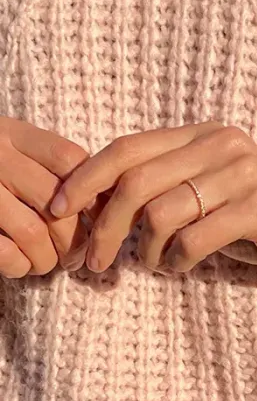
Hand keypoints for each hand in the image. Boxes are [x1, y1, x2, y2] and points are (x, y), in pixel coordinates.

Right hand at [0, 117, 89, 277]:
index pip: (72, 160)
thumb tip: (103, 202)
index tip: (101, 215)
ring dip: (50, 257)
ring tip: (51, 264)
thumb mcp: (10, 146)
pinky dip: (19, 266)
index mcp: (12, 133)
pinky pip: (2, 252)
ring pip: (33, 230)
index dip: (93, 192)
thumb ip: (46, 162)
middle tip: (79, 254)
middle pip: (59, 200)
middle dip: (76, 236)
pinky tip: (22, 267)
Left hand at [50, 122, 256, 280]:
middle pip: (136, 181)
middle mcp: (223, 143)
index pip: (128, 147)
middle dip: (104, 228)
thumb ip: (160, 186)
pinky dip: (178, 261)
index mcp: (204, 134)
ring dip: (147, 251)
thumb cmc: (251, 217)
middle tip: (95, 264)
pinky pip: (194, 238)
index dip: (85, 178)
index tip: (59, 209)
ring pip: (161, 213)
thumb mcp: (203, 192)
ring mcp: (244, 172)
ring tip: (157, 265)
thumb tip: (90, 204)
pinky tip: (185, 266)